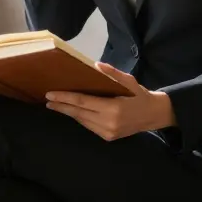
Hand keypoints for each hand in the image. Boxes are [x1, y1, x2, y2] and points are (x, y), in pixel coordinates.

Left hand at [45, 62, 176, 140]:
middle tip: (47, 99)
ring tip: (55, 105)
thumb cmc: (140, 95)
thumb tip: (95, 65)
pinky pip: (89, 126)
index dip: (65, 98)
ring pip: (82, 121)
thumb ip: (112, 73)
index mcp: (113, 107)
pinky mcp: (108, 137)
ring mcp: (108, 132)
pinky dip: (79, 118)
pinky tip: (71, 111)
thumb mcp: (129, 80)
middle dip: (61, 106)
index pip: (83, 102)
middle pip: (78, 113)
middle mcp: (108, 122)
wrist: (153, 115)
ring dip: (68, 112)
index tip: (50, 94)